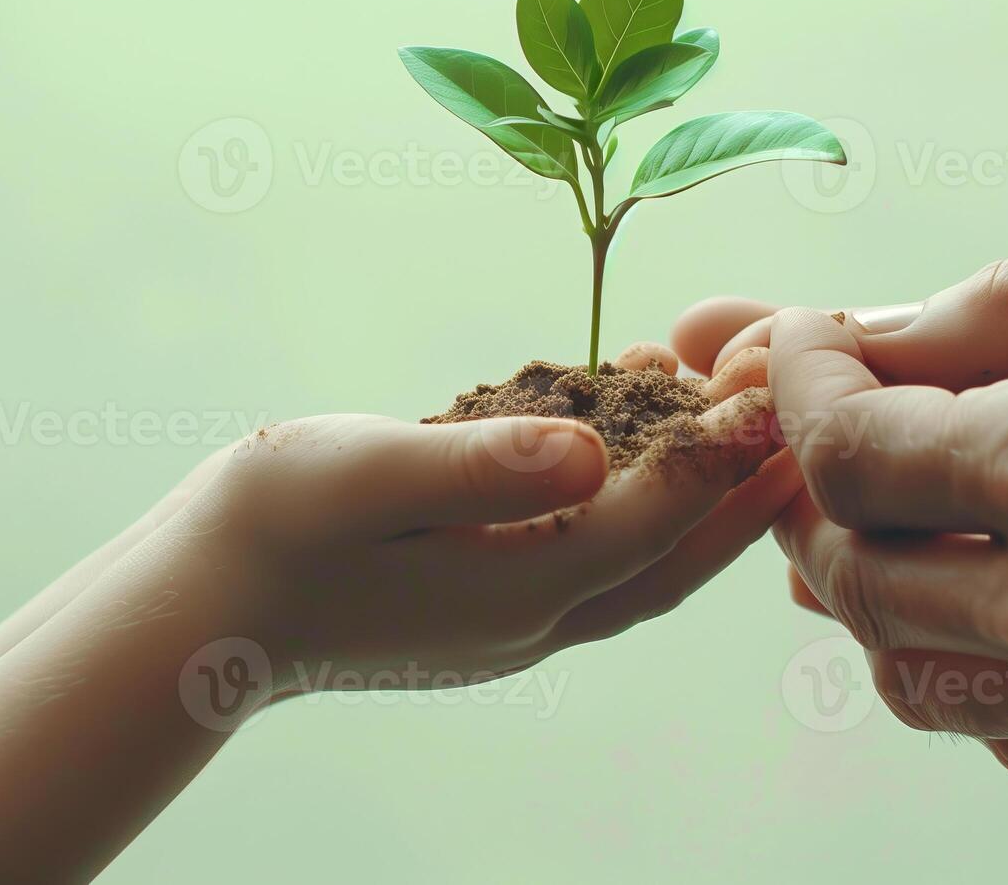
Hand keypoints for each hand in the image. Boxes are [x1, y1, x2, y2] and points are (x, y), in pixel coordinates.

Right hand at [194, 342, 792, 698]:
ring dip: (697, 497)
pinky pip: (591, 554)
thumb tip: (595, 451)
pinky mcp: (486, 603)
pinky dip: (632, 502)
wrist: (197, 614)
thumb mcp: (365, 476)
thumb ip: (481, 463)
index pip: (656, 519)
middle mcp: (534, 616)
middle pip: (676, 555)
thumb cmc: (268, 532)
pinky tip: (631, 438)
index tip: (782, 388)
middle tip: (809, 418)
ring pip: (640, 561)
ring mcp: (511, 620)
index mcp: (519, 586)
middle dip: (744, 489)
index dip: (726, 452)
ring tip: (744, 424)